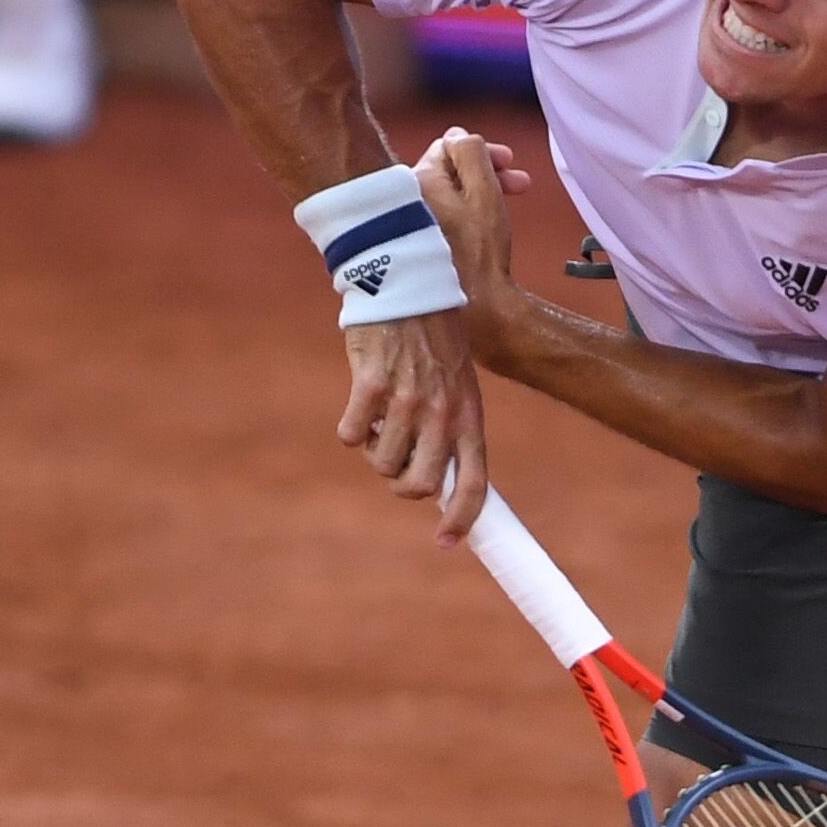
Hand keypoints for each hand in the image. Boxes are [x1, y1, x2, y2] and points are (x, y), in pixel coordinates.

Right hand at [339, 307, 487, 544]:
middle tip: (395, 461)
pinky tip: (359, 406)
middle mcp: (442, 413)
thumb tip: (436, 478)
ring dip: (375, 451)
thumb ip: (451, 427)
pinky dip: (351, 430)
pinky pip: (352, 436)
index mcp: (469, 414)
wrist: (405, 285)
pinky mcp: (370, 387)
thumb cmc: (433, 338)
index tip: (447, 541)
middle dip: (403, 484)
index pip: (475, 481)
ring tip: (380, 419)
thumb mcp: (458, 383)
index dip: (462, 518)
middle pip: (421, 485)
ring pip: (382, 463)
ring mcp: (406, 401)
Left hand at [413, 129, 528, 357]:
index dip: (484, 152)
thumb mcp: (483, 192)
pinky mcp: (411, 249)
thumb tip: (458, 134)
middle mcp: (403, 201)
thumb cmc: (479, 251)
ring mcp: (405, 226)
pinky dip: (462, 215)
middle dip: (484, 173)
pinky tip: (481, 229)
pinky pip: (439, 218)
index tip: (511, 163)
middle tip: (519, 184)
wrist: (471, 308)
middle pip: (447, 172)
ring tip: (507, 206)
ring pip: (445, 195)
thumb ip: (472, 154)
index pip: (448, 147)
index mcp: (418, 181)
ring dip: (477, 194)